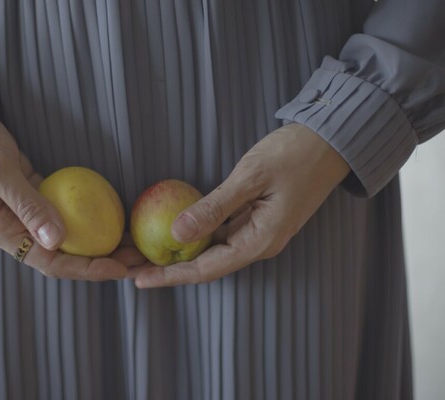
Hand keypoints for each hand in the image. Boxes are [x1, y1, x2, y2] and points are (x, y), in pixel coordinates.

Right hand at [0, 106, 144, 279]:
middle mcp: (10, 229)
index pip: (49, 261)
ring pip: (65, 239)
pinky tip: (109, 218)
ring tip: (130, 243)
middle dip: (100, 261)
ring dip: (97, 243)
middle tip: (137, 259)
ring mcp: (20, 215)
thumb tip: (58, 240)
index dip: (86, 268)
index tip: (118, 268)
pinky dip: (86, 220)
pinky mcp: (29, 199)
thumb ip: (26, 204)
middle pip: (61, 256)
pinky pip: (61, 216)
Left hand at [133, 123, 350, 287]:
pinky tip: (169, 229)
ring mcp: (256, 232)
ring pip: (209, 249)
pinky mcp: (253, 218)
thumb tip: (176, 233)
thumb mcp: (250, 177)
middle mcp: (256, 243)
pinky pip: (218, 232)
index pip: (206, 268)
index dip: (170, 276)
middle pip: (204, 263)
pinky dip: (192, 233)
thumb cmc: (294, 155)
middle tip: (127, 264)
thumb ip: (214, 207)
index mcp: (259, 241)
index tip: (138, 279)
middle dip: (165, 266)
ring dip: (175, 251)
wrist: (330, 142)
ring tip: (139, 249)